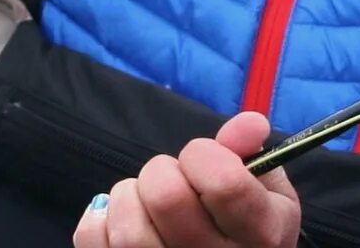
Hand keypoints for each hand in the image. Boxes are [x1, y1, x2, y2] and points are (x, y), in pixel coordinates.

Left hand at [71, 113, 299, 247]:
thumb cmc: (245, 223)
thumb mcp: (265, 190)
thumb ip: (250, 152)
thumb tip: (251, 123)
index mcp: (260, 234)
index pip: (224, 183)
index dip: (203, 155)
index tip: (202, 160)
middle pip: (166, 198)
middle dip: (160, 172)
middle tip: (171, 181)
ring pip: (129, 232)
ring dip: (129, 199)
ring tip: (147, 203)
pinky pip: (94, 241)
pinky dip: (99, 220)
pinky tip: (122, 219)